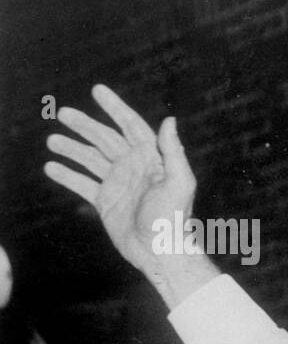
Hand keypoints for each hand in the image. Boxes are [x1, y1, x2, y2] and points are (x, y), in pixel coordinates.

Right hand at [43, 86, 197, 275]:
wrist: (160, 253)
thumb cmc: (174, 220)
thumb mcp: (179, 183)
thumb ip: (173, 152)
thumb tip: (169, 120)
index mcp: (151, 160)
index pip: (131, 126)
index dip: (116, 108)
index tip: (98, 90)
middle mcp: (133, 168)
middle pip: (105, 139)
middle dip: (85, 125)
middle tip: (63, 113)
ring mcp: (118, 184)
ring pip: (90, 159)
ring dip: (71, 148)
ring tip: (52, 140)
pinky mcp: (106, 202)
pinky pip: (82, 184)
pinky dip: (67, 175)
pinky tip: (51, 167)